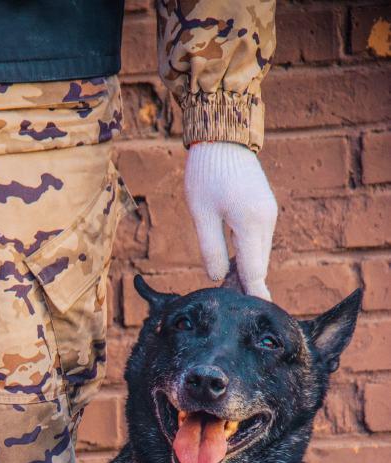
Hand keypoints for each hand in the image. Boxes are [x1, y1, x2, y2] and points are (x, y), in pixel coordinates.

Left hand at [185, 142, 277, 300]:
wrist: (223, 137)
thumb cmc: (207, 173)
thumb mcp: (201, 214)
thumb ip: (210, 249)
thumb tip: (217, 279)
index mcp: (251, 223)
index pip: (254, 272)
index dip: (253, 296)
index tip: (255, 317)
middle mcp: (266, 221)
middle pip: (257, 266)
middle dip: (244, 287)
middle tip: (226, 307)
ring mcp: (268, 215)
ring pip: (258, 255)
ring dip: (244, 272)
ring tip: (223, 288)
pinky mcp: (264, 210)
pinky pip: (257, 242)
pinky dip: (246, 256)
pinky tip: (229, 266)